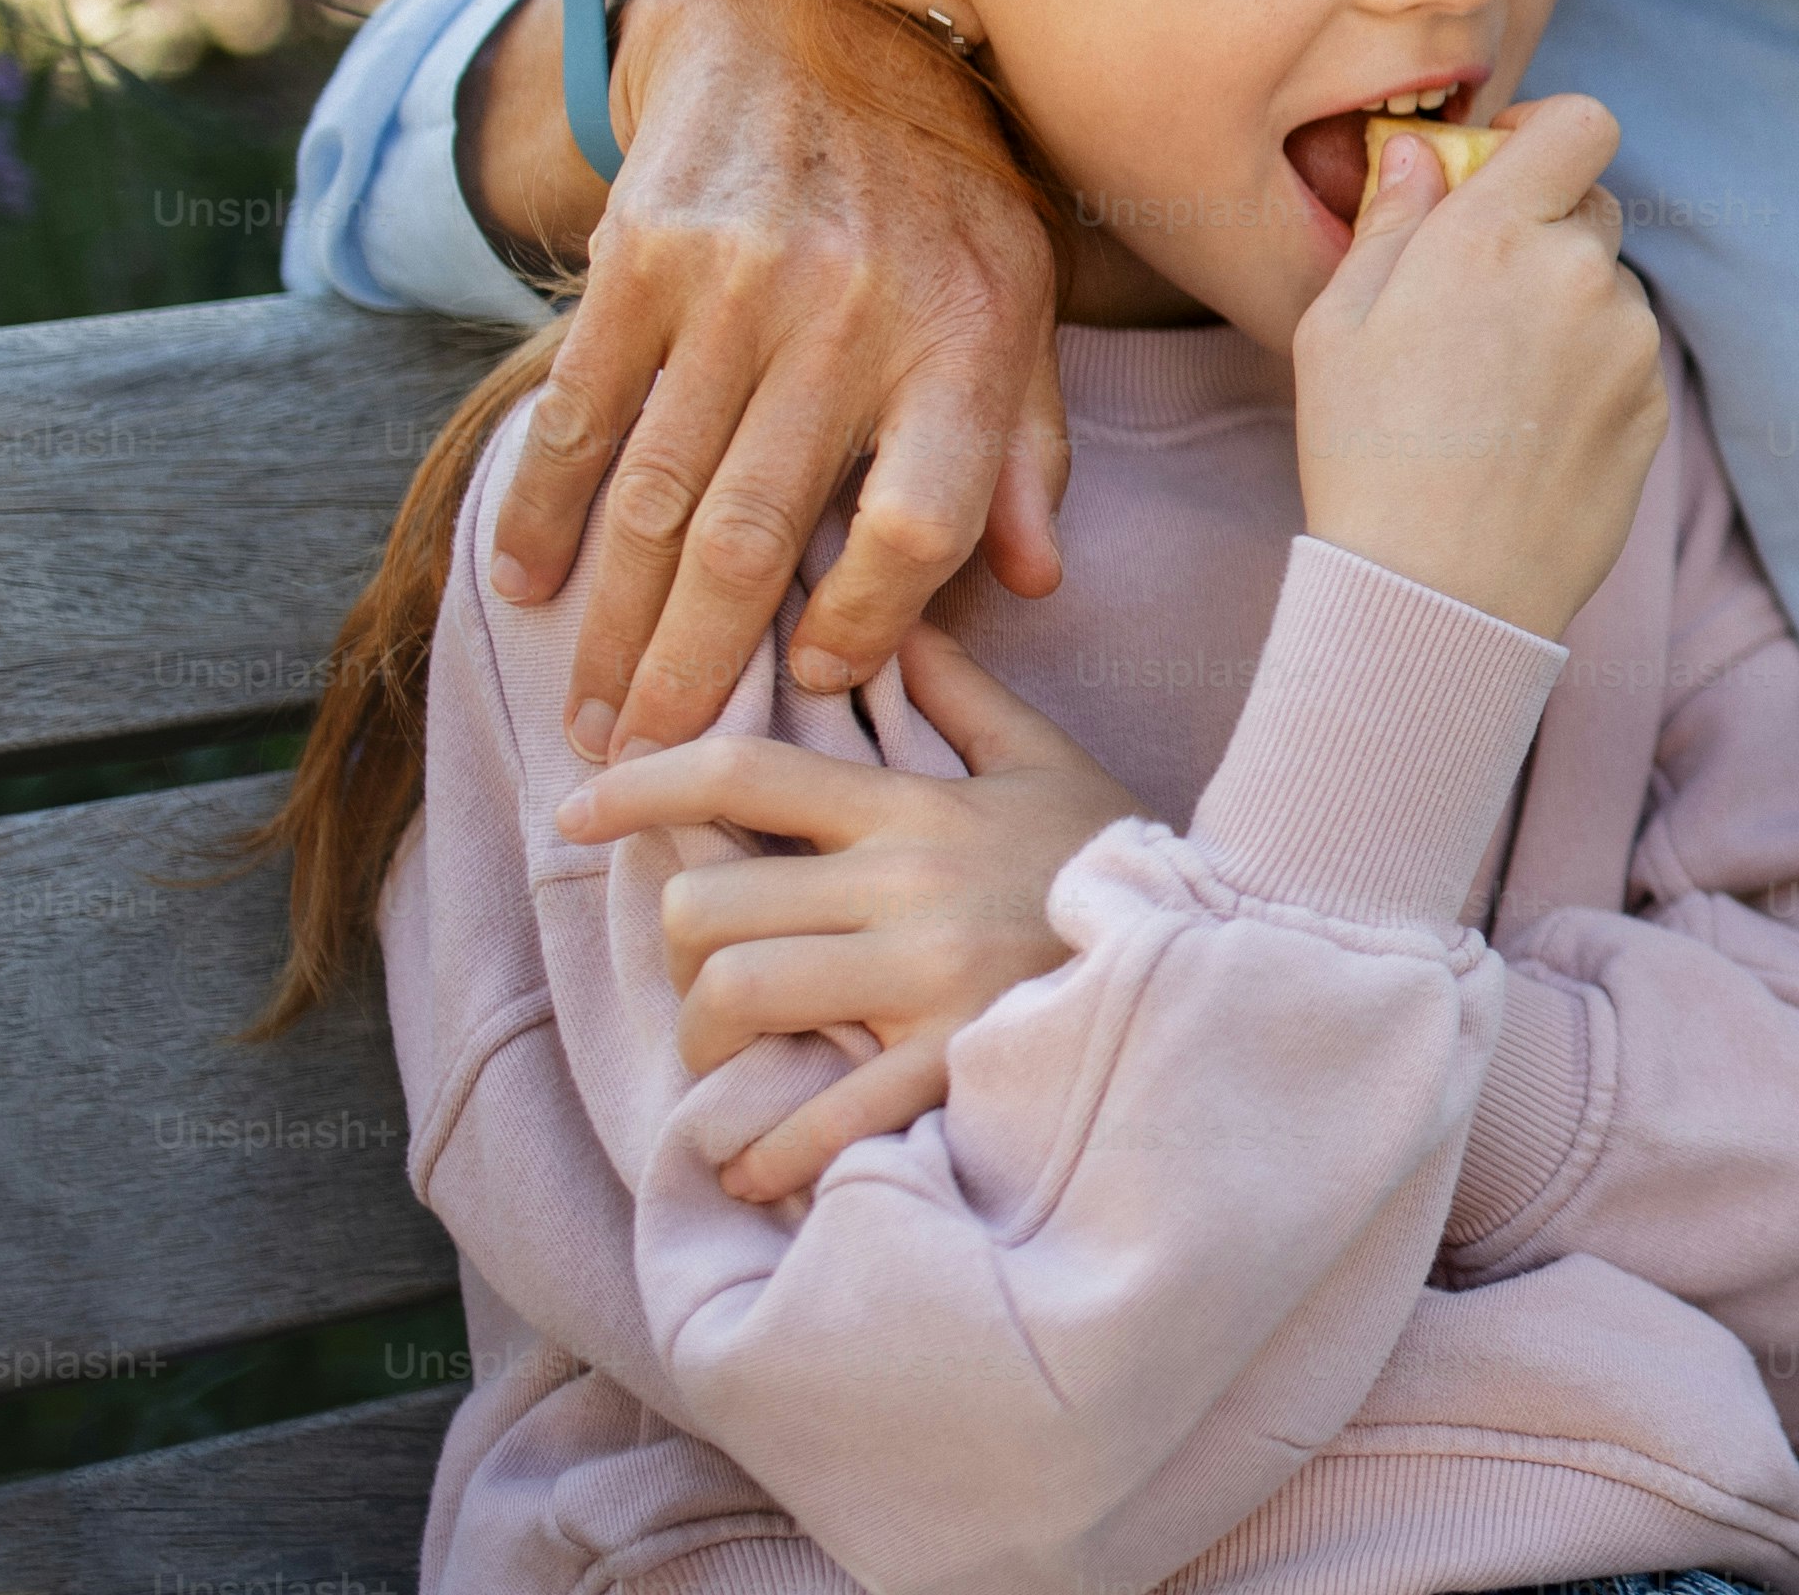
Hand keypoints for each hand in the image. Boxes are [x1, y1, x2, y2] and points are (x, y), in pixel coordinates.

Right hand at [500, 0, 1068, 759]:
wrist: (814, 33)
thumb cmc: (942, 200)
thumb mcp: (1023, 303)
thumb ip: (1027, 447)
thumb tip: (1036, 583)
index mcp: (966, 339)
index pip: (921, 523)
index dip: (871, 622)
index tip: (822, 682)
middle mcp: (852, 314)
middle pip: (761, 534)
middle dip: (694, 665)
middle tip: (649, 757)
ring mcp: (739, 283)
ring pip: (657, 494)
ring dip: (609, 619)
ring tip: (587, 708)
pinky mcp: (642, 255)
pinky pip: (579, 412)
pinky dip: (541, 512)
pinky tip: (521, 586)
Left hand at [553, 625, 1146, 1201]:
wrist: (1221, 956)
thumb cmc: (1118, 864)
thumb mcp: (1049, 764)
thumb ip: (967, 699)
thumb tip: (905, 633)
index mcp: (913, 811)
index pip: (745, 773)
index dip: (643, 782)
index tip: (578, 806)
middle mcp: (904, 886)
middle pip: (712, 904)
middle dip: (682, 947)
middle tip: (702, 977)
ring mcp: (924, 978)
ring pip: (738, 996)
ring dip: (708, 1041)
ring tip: (733, 1061)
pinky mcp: (952, 1062)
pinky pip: (820, 1112)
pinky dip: (767, 1149)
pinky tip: (753, 1165)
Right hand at [1292, 96, 1666, 641]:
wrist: (1436, 587)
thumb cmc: (1364, 452)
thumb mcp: (1338, 323)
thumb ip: (1393, 220)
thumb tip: (1423, 154)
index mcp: (1496, 234)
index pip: (1582, 123)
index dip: (1546, 134)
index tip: (1505, 169)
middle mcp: (1580, 274)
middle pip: (1592, 205)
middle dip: (1544, 229)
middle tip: (1478, 293)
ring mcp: (1629, 344)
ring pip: (1609, 288)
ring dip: (1567, 307)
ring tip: (1493, 384)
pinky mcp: (1653, 408)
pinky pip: (1627, 358)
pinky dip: (1590, 372)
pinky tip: (1527, 429)